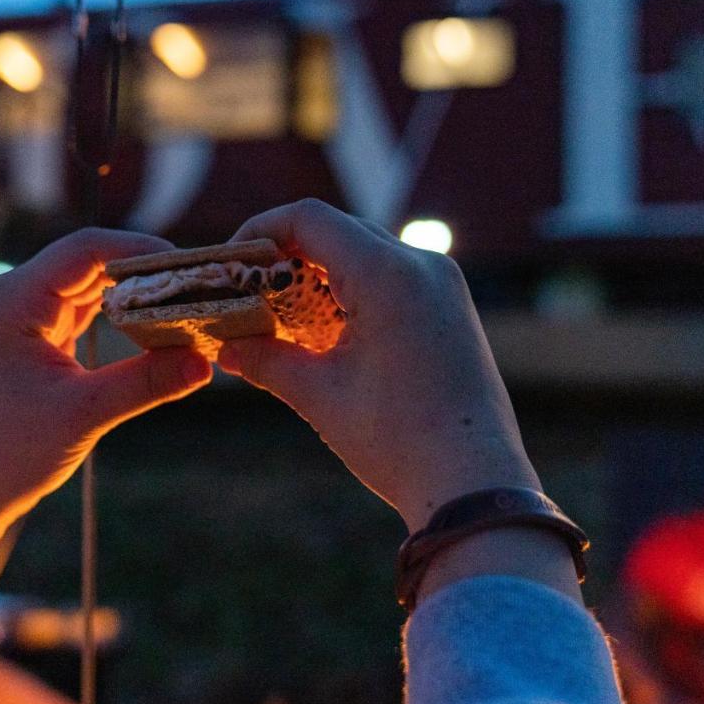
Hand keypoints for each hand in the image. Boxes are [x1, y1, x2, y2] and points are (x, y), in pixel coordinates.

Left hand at [0, 228, 212, 612]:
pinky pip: (90, 311)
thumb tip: (206, 363)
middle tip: (202, 284)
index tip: (188, 267)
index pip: (86, 250)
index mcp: (16, 300)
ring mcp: (28, 317)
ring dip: (138, 293)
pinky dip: (124, 316)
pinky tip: (160, 326)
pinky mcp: (40, 339)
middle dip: (147, 271)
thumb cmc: (7, 452)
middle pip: (93, 262)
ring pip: (95, 286)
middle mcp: (18, 297)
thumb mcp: (84, 414)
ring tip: (190, 301)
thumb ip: (145, 382)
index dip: (140, 250)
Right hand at [217, 199, 538, 532]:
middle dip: (286, 256)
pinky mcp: (451, 307)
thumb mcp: (320, 396)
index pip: (310, 219)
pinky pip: (391, 276)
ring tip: (281, 316)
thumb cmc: (398, 440)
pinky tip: (325, 331)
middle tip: (247, 292)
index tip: (231, 263)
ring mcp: (443, 284)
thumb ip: (268, 360)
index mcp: (388, 274)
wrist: (476, 484)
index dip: (261, 232)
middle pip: (337, 230)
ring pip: (364, 252)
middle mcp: (422, 265)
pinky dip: (351, 291)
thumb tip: (228, 348)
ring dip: (318, 274)